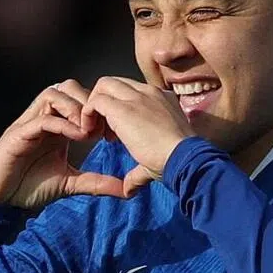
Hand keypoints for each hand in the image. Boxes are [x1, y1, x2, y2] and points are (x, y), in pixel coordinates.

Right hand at [0, 80, 125, 208]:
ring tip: (87, 131)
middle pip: (68, 86)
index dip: (99, 109)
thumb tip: (125, 190)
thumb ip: (96, 182)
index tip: (112, 131)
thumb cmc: (29, 186)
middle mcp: (44, 117)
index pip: (80, 98)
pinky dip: (61, 124)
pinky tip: (76, 138)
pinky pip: (41, 118)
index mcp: (58, 124)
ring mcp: (30, 123)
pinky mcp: (18, 134)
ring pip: (54, 93)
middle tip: (100, 127)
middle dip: (88, 102)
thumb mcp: (71, 184)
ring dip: (74, 108)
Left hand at [82, 78, 192, 196]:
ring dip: (94, 106)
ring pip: (104, 85)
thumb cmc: (178, 160)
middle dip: (104, 103)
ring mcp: (137, 97)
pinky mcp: (123, 108)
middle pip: (116, 83)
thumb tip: (128, 190)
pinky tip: (90, 134)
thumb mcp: (158, 157)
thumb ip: (139, 171)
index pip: (133, 91)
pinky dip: (87, 115)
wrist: (185, 158)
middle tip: (104, 130)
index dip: (120, 108)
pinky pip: (95, 100)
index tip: (117, 134)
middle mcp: (150, 92)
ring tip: (96, 132)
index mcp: (163, 99)